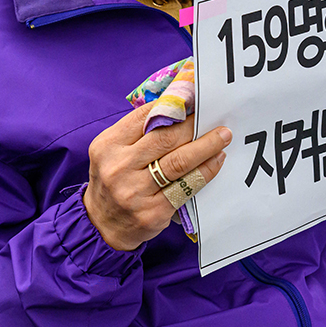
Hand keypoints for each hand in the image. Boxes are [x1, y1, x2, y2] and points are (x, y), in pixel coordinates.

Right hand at [84, 102, 231, 250]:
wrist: (102, 226)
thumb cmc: (114, 180)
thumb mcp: (113, 152)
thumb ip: (138, 132)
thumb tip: (176, 107)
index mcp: (108, 145)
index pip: (145, 117)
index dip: (173, 105)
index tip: (193, 100)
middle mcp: (119, 167)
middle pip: (166, 138)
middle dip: (193, 125)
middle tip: (214, 117)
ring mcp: (135, 191)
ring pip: (179, 162)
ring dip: (206, 146)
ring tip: (223, 136)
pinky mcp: (153, 212)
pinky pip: (186, 186)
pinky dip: (205, 170)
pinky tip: (216, 160)